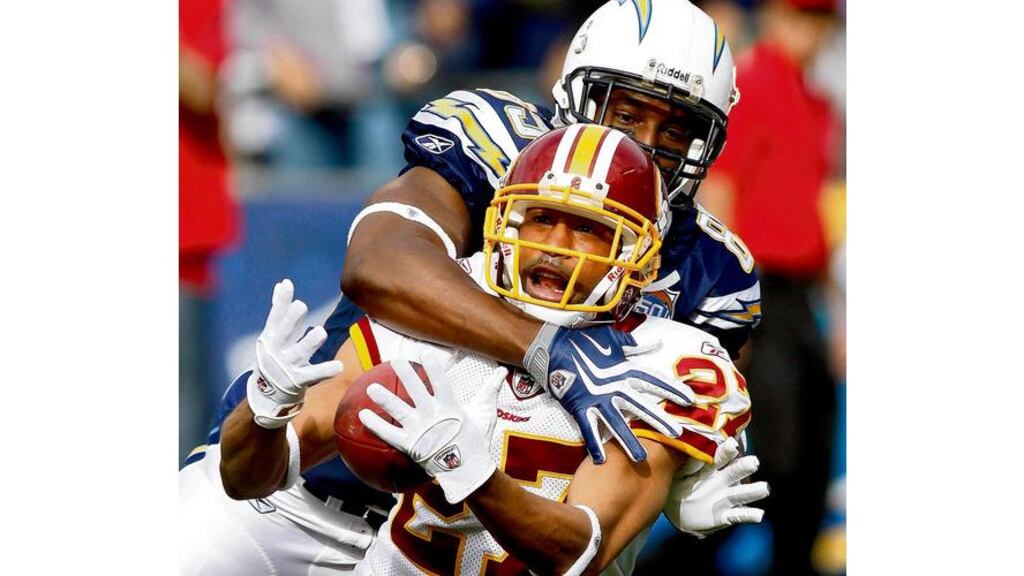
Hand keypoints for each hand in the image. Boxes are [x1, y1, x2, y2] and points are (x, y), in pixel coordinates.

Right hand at [247, 279, 342, 428]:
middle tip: (301, 306)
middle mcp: (277, 350)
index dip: (281, 301)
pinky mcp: (297, 380)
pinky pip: (313, 374)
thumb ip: (280, 310)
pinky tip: (339, 366)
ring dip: (309, 342)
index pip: (275, 316)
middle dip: (291, 319)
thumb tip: (283, 283)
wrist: (264, 394)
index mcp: (270, 337)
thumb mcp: (273, 334)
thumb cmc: (274, 356)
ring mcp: (287, 366)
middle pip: (284, 332)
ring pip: (300, 352)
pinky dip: (325, 370)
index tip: (287, 285)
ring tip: (321, 332)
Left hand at [359, 354, 507, 503]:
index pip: (440, 381)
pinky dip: (375, 426)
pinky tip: (362, 416)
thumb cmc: (477, 440)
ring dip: (385, 399)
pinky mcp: (410, 445)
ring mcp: (420, 431)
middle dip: (406, 374)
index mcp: (451, 407)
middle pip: (417, 391)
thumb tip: (504, 371)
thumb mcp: (486, 413)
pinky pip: (389, 434)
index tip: (424, 354)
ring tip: (371, 388)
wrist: (468, 471)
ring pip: (400, 411)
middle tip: (395, 360)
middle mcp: (434, 416)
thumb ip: (490, 390)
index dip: (433, 366)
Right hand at [526, 324, 693, 463]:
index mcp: (623, 369)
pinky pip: (588, 430)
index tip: (690, 399)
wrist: (552, 346)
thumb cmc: (584, 341)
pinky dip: (594, 445)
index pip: (653, 381)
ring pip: (616, 424)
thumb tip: (657, 342)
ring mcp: (596, 399)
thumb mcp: (613, 339)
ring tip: (641, 458)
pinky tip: (601, 461)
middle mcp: (613, 387)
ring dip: (628, 441)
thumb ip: (636, 345)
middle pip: (640, 407)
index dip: (671, 389)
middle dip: (659, 420)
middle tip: (677, 434)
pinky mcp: (579, 407)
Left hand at [663, 438, 768, 537]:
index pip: (719, 457)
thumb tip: (687, 449)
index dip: (725, 451)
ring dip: (752, 491)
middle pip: (733, 472)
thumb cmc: (678, 484)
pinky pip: (738, 515)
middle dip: (743, 467)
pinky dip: (749, 515)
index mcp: (709, 468)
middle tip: (753, 462)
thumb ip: (685, 464)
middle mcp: (722, 481)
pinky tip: (759, 514)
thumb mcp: (677, 473)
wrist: (678, 511)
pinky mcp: (725, 515)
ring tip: (764, 488)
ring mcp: (725, 498)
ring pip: (740, 494)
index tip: (732, 443)